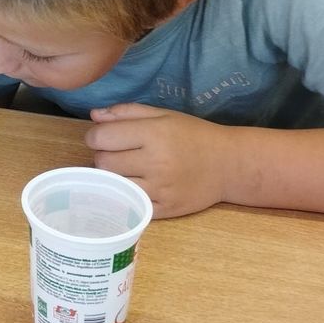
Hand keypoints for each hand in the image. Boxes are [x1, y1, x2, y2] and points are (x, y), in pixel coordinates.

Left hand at [85, 103, 233, 217]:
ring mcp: (160, 189)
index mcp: (154, 134)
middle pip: (103, 162)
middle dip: (103, 156)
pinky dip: (126, 196)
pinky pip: (130, 205)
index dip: (95, 136)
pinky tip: (135, 186)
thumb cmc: (193, 135)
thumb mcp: (163, 115)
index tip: (103, 137)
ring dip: (113, 177)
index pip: (101, 137)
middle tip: (117, 154)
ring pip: (113, 185)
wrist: (229, 165)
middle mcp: (156, 162)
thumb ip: (126, 112)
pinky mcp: (164, 210)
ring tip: (126, 170)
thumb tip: (94, 115)